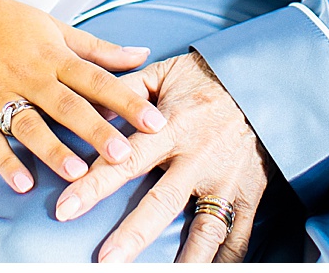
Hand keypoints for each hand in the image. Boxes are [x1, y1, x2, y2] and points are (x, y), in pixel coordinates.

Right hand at [0, 0, 165, 194]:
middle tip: (125, 155)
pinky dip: (5, 161)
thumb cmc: (1, 18)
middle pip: (67, 105)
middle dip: (96, 131)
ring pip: (29, 125)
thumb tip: (142, 54)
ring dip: (53, 150)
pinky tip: (24, 183)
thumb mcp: (52, 25)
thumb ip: (97, 48)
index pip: (95, 79)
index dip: (126, 100)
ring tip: (78, 174)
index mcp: (50, 53)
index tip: (154, 121)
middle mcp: (27, 74)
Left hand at [53, 52, 269, 263]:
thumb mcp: (163, 74)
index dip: (94, 184)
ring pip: (203, 228)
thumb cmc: (206, 78)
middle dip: (131, 235)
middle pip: (160, 203)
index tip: (66, 207)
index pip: (126, 159)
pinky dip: (225, 261)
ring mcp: (224, 180)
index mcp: (173, 126)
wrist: (262, 81)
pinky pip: (237, 236)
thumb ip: (124, 91)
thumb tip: (87, 108)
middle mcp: (198, 157)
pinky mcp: (248, 194)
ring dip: (183, 260)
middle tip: (105, 261)